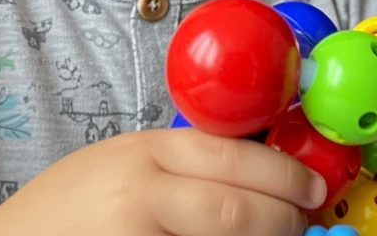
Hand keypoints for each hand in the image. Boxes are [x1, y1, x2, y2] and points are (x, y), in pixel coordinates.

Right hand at [0, 127, 326, 235]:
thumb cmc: (66, 207)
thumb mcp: (124, 162)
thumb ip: (179, 162)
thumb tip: (257, 166)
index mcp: (142, 152)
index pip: (230, 154)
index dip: (281, 172)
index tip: (310, 187)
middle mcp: (139, 195)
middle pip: (234, 208)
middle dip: (282, 219)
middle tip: (303, 223)